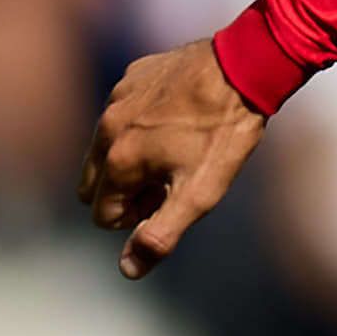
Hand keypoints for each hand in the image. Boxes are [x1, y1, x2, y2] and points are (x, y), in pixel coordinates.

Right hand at [85, 37, 266, 278]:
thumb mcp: (198, 194)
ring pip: (103, 148)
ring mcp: (116, 98)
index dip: (136, 218)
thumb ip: (160, 234)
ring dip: (129, 160)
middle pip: (93, 184)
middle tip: (168, 180)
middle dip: (123, 192)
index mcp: (118, 160)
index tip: (168, 200)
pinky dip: (138, 126)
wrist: (243, 67)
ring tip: (174, 151)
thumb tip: (128, 269)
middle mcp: (106, 128)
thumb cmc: (223, 135)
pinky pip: (120, 113)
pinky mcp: (131, 77)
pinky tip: (176, 120)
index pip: (102, 215)